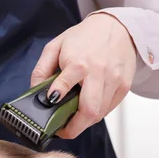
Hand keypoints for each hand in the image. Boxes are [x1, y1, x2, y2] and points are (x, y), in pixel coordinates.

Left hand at [30, 13, 136, 138]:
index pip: (66, 84)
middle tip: (61, 130)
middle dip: (73, 127)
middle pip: (89, 110)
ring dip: (84, 122)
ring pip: (99, 114)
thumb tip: (34, 92)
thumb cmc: (84, 37)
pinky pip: (108, 109)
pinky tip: (86, 108)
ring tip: (72, 120)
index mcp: (79, 61)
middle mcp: (99, 73)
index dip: (56, 97)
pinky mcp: (124, 87)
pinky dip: (96, 113)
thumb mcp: (55, 47)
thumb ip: (41, 70)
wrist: (117, 27)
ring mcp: (114, 81)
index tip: (49, 106)